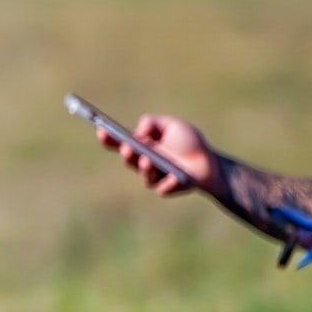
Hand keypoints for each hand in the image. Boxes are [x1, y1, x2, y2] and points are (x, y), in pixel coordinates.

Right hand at [96, 114, 220, 196]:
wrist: (210, 164)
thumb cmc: (189, 143)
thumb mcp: (172, 125)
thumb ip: (153, 122)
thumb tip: (140, 131)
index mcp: (141, 146)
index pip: (119, 142)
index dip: (108, 137)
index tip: (101, 129)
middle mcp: (143, 162)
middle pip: (128, 159)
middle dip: (126, 153)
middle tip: (127, 147)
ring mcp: (154, 177)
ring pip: (143, 175)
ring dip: (144, 168)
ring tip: (148, 160)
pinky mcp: (167, 188)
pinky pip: (162, 188)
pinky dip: (168, 183)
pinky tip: (174, 177)